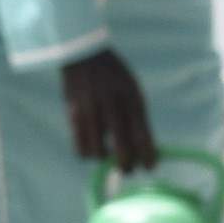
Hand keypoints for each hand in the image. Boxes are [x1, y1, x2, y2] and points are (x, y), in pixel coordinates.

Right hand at [60, 47, 162, 173]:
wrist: (84, 54)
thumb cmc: (114, 76)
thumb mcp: (131, 90)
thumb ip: (137, 118)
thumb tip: (144, 150)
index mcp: (131, 98)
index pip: (142, 135)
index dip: (147, 156)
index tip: (150, 167)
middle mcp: (112, 105)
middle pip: (121, 148)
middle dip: (126, 165)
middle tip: (127, 169)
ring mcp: (91, 110)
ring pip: (98, 152)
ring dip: (104, 158)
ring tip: (107, 154)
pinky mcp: (73, 113)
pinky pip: (80, 147)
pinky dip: (87, 153)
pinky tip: (92, 148)